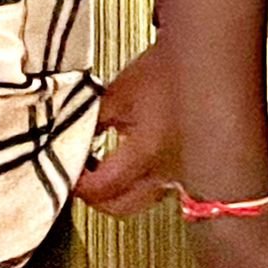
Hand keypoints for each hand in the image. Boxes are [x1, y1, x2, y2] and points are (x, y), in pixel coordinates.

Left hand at [73, 41, 178, 216]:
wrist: (201, 61)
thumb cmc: (165, 70)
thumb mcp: (119, 92)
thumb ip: (92, 121)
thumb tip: (71, 139)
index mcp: (147, 152)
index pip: (102, 188)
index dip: (78, 183)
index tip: (66, 169)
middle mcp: (167, 171)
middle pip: (121, 207)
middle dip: (96, 196)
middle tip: (80, 177)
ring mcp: (181, 174)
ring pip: (142, 201)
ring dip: (119, 191)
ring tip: (103, 168)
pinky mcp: (188, 168)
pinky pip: (159, 187)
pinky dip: (140, 181)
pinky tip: (131, 162)